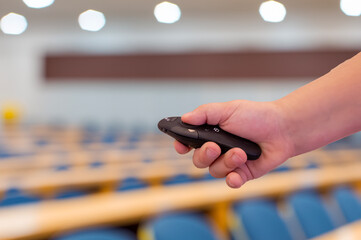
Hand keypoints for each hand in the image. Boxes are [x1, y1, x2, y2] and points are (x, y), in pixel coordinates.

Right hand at [174, 100, 293, 187]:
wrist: (283, 129)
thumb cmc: (256, 116)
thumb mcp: (228, 109)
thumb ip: (205, 113)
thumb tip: (185, 118)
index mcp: (210, 132)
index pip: (189, 142)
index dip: (182, 145)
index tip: (181, 146)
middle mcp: (217, 149)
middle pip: (198, 160)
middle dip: (205, 155)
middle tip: (215, 146)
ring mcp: (229, 162)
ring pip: (214, 171)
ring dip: (226, 163)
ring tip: (241, 153)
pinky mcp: (243, 173)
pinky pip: (231, 182)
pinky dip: (232, 180)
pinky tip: (236, 175)